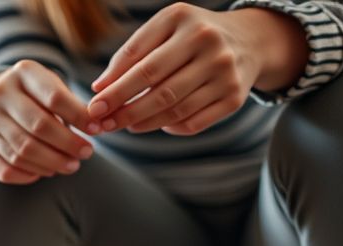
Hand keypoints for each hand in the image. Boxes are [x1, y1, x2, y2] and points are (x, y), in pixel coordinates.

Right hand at [0, 60, 99, 184]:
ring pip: (23, 152)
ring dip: (52, 163)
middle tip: (86, 154)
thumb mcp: (51, 87)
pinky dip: (29, 175)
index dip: (79, 117)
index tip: (96, 130)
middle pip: (39, 127)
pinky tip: (45, 172)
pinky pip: (6, 170)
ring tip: (71, 165)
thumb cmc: (33, 96)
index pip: (54, 98)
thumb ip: (72, 104)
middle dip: (68, 144)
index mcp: (21, 73)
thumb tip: (98, 125)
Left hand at [88, 3, 307, 135]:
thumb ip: (131, 54)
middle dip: (125, 110)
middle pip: (158, 88)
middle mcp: (208, 43)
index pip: (142, 61)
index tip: (94, 104)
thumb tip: (100, 89)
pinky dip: (169, 128)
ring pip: (174, 109)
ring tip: (123, 125)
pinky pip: (193, 123)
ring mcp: (224, 72)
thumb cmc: (190, 36)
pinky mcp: (234, 98)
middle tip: (101, 124)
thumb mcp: (163, 30)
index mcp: (184, 20)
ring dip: (142, 123)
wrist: (248, 40)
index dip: (115, 87)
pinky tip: (156, 124)